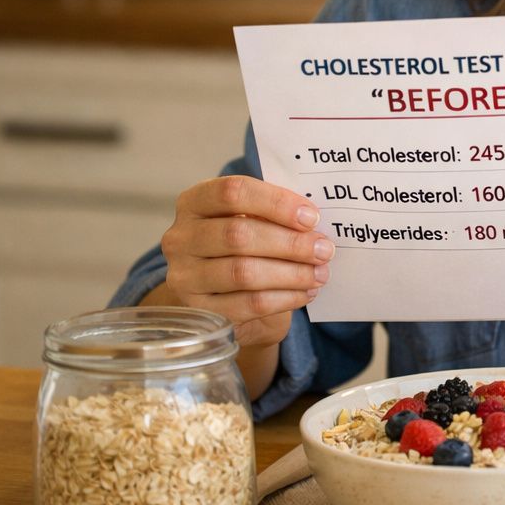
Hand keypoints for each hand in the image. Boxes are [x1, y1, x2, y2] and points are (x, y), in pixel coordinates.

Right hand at [159, 175, 332, 349]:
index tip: (311, 217)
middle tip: (324, 249)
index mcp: (194, 202)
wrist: (219, 292)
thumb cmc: (243, 243)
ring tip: (320, 273)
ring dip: (291, 273)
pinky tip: (306, 292)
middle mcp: (181, 238)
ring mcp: (185, 276)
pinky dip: (285, 298)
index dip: (276, 203)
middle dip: (290, 243)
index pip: (232, 192)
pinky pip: (248, 304)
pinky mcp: (199, 311)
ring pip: (244, 272)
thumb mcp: (252, 219)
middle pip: (238, 235)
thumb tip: (313, 222)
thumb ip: (274, 213)